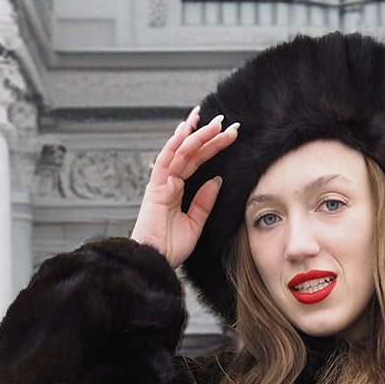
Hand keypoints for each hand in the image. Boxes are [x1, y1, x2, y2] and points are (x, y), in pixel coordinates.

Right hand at [130, 107, 239, 270]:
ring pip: (181, 151)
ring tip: (215, 122)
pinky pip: (167, 160)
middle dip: (208, 136)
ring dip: (197, 135)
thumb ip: (204, 202)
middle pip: (191, 153)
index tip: (228, 135)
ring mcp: (161, 183)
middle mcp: (168, 182)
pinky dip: (176, 143)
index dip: (212, 147)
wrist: (155, 261)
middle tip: (226, 122)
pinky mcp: (156, 187)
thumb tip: (216, 180)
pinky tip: (187, 129)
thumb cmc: (170, 248)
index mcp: (177, 190)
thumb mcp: (195, 223)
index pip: (196, 161)